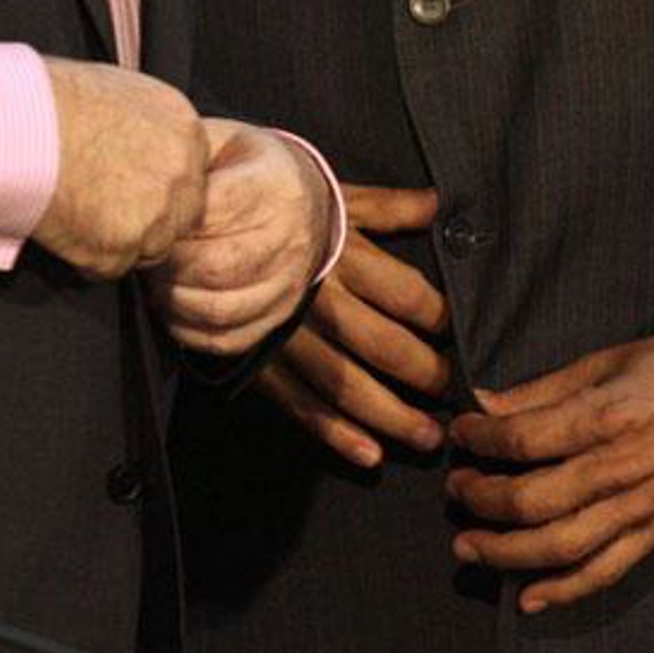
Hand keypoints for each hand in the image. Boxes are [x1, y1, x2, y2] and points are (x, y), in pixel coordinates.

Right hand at [32, 58, 206, 279]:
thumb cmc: (56, 98)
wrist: (21, 124)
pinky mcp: (121, 249)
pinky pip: (109, 266)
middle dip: (149, 217)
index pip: (192, 173)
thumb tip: (138, 140)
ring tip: (79, 212)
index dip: (161, 183)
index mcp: (185, 129)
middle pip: (181, 215)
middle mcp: (181, 174)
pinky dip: (86, 256)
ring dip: (120, 239)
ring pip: (149, 247)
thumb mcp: (121, 91)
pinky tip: (63, 225)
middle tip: (106, 205)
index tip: (133, 183)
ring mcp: (156, 216)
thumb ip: (146, 123)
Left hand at [149, 120, 333, 354]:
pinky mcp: (279, 314)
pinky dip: (187, 329)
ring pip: (218, 308)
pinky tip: (169, 305)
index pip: (214, 212)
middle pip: (215, 266)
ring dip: (171, 299)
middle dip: (166, 264)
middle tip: (140, 253)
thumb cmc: (246, 166)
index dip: (170, 221)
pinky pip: (225, 339)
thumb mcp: (222, 142)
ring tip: (152, 278)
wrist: (304, 195)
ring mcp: (289, 281)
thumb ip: (185, 158)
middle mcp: (291, 236)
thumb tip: (134, 175)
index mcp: (275, 184)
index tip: (143, 218)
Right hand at [257, 183, 448, 466]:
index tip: (455, 335)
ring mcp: (287, 335)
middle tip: (451, 397)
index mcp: (344, 254)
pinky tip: (369, 456)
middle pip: (385, 347)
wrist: (198, 222)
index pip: (408, 295)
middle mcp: (320, 298)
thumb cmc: (278, 209)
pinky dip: (335, 433)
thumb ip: (387, 207)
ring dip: (392, 418)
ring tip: (426, 439)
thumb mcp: (334, 197)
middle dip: (425, 376)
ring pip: (348, 385)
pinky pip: (300, 404)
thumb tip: (436, 204)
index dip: (439, 320)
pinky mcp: (257, 361)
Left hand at [447, 319, 653, 611]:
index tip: (459, 432)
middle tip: (455, 489)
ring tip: (469, 545)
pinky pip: (607, 570)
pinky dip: (565, 590)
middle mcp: (624, 466)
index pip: (523, 438)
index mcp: (608, 414)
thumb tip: (483, 403)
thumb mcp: (603, 359)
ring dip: (508, 552)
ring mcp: (644, 505)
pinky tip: (528, 597)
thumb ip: (541, 390)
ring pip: (564, 545)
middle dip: (483, 500)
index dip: (480, 439)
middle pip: (535, 500)